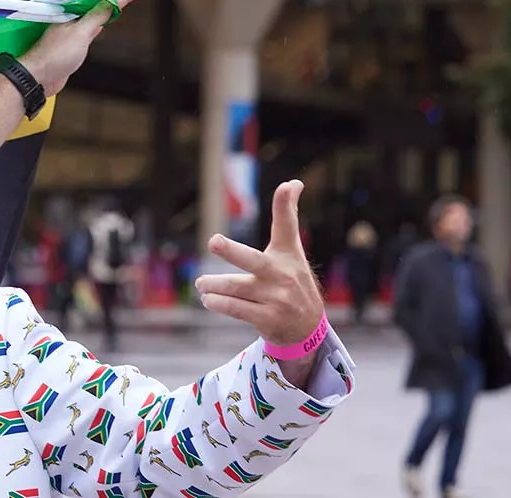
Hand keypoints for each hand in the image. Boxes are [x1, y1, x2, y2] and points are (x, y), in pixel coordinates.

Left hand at [19, 0, 145, 95]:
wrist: (38, 78)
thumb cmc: (55, 55)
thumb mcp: (80, 33)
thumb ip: (96, 17)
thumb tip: (110, 2)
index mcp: (70, 14)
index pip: (99, 0)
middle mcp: (69, 21)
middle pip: (95, 5)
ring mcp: (69, 34)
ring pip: (90, 18)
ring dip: (103, 10)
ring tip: (113, 2)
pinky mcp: (69, 48)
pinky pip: (86, 32)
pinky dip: (95, 27)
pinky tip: (100, 27)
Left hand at [195, 181, 325, 350]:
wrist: (308, 327)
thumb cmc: (292, 279)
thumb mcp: (291, 251)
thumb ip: (287, 219)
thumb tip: (293, 182)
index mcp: (287, 255)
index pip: (287, 226)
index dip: (286, 205)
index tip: (288, 185)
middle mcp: (282, 275)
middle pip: (252, 260)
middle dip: (231, 250)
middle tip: (213, 241)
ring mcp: (276, 298)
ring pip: (234, 288)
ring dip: (212, 285)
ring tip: (202, 283)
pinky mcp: (267, 319)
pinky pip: (235, 308)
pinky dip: (217, 303)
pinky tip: (208, 299)